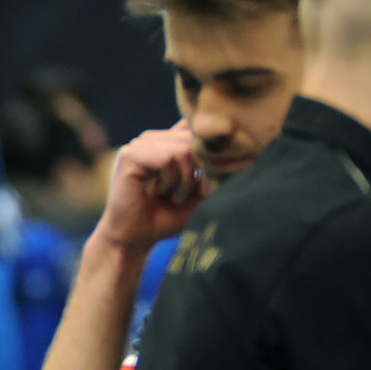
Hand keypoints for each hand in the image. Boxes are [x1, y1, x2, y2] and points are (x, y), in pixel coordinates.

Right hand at [91, 122, 207, 253]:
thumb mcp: (199, 190)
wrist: (135, 238)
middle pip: (194, 138)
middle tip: (192, 194)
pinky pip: (167, 158)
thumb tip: (241, 151)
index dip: (211, 153)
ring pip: (182, 148)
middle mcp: (153, 139)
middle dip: (200, 169)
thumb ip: (213, 168)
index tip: (216, 180)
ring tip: (174, 195)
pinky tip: (158, 191)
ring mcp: (139, 145)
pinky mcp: (129, 156)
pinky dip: (170, 179)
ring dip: (185, 178)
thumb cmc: (166, 217)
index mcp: (167, 141)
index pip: (198, 130)